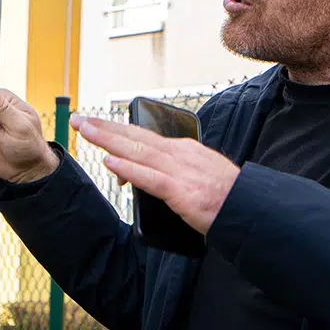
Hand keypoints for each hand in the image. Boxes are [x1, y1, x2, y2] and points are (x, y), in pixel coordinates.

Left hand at [70, 114, 239, 235]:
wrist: (249, 209)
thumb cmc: (225, 197)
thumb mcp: (199, 176)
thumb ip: (174, 174)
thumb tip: (147, 177)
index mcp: (184, 151)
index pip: (145, 138)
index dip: (117, 132)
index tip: (96, 127)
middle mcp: (180, 155)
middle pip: (136, 137)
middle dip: (105, 128)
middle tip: (80, 120)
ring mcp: (181, 171)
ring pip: (138, 152)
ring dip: (109, 140)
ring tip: (86, 132)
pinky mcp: (181, 191)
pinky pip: (150, 178)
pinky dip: (129, 169)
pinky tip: (111, 162)